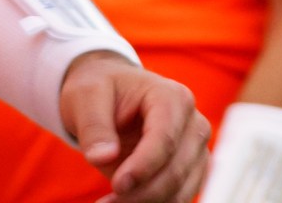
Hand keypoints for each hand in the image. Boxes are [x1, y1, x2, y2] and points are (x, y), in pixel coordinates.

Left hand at [58, 52, 209, 202]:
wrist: (113, 94)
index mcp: (172, 97)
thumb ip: (94, 126)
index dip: (144, 166)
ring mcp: (195, 146)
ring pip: (183, 187)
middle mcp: (192, 122)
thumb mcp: (86, 97)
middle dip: (142, 193)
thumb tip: (104, 157)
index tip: (116, 185)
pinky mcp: (190, 167)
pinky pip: (181, 195)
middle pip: (176, 168)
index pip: (166, 138)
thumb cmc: (101, 90)